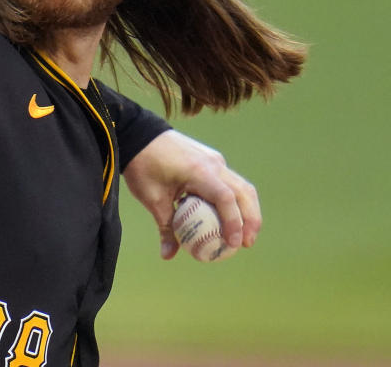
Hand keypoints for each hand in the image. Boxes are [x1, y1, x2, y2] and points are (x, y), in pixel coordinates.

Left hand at [122, 130, 260, 259]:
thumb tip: (168, 255)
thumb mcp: (151, 198)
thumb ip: (165, 226)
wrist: (139, 134)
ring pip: (241, 186)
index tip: (234, 244)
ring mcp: (214, 159)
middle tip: (246, 244)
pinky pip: (229, 181)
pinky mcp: (211, 159)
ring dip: (248, 210)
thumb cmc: (143, 165)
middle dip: (251, 219)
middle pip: (244, 192)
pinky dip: (235, 200)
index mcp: (199, 171)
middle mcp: (213, 163)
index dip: (234, 222)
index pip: (226, 198)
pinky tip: (228, 217)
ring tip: (244, 234)